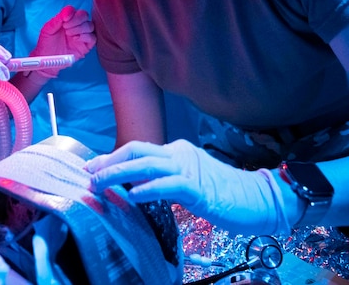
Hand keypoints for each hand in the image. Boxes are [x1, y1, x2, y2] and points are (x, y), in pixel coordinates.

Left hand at [29, 5, 95, 77]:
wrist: (47, 59)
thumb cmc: (47, 44)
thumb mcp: (48, 29)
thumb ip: (57, 19)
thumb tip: (68, 10)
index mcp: (68, 20)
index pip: (75, 11)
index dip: (71, 14)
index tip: (64, 20)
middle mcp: (76, 26)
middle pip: (84, 16)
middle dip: (76, 20)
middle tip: (66, 28)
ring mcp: (82, 35)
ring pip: (90, 26)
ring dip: (80, 28)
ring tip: (69, 35)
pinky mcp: (86, 45)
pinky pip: (93, 38)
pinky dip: (85, 36)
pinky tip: (76, 39)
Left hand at [84, 139, 290, 235]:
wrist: (259, 199)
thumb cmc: (224, 194)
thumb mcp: (187, 182)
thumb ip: (163, 179)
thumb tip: (133, 186)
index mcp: (177, 151)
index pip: (137, 148)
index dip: (112, 157)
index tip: (92, 167)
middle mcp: (180, 154)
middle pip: (137, 149)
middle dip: (109, 161)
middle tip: (89, 174)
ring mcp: (190, 169)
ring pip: (147, 164)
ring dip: (119, 173)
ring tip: (100, 184)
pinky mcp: (200, 189)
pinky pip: (169, 185)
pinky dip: (148, 189)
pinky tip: (133, 196)